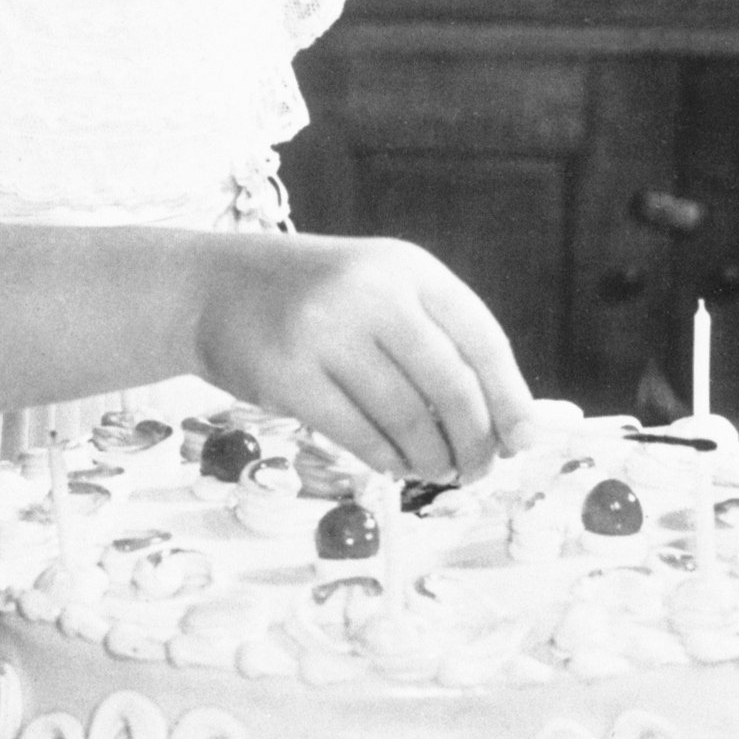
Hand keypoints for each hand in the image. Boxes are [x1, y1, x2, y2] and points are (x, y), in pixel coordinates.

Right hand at [193, 234, 534, 478]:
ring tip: (436, 470)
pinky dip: (386, 459)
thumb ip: (437, 342)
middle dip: (474, 440)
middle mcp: (371, 291)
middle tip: (477, 470)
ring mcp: (325, 331)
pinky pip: (358, 434)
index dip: (510, 396)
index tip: (525, 442)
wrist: (213, 288)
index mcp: (407, 267)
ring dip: (430, 457)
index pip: (481, 338)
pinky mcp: (287, 375)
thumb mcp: (379, 292)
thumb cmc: (314, 300)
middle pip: (449, 384)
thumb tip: (508, 425)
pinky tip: (394, 465)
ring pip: (405, 417)